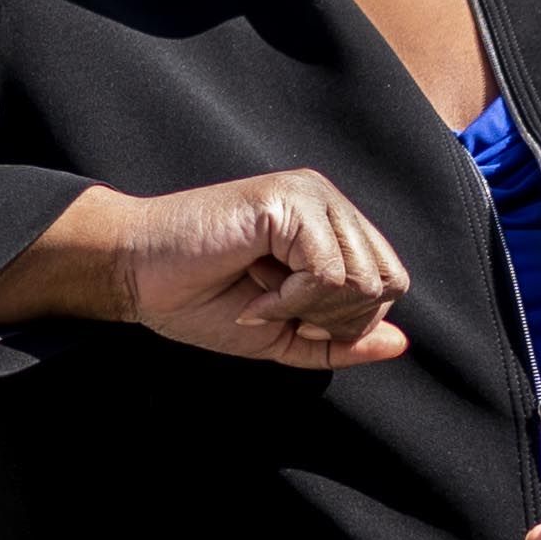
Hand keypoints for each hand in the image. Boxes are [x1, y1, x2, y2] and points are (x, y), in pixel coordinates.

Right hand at [0, 172, 409, 368]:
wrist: (139, 277)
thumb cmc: (201, 301)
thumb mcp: (284, 334)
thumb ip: (341, 339)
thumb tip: (401, 343)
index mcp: (332, 227)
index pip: (389, 283)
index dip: (346, 322)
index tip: (288, 321)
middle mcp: (328, 203)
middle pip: (386, 283)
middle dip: (332, 320)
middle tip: (276, 312)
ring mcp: (310, 196)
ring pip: (361, 278)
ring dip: (308, 310)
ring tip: (262, 297)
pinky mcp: (288, 200)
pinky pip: (327, 272)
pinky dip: (291, 299)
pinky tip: (255, 287)